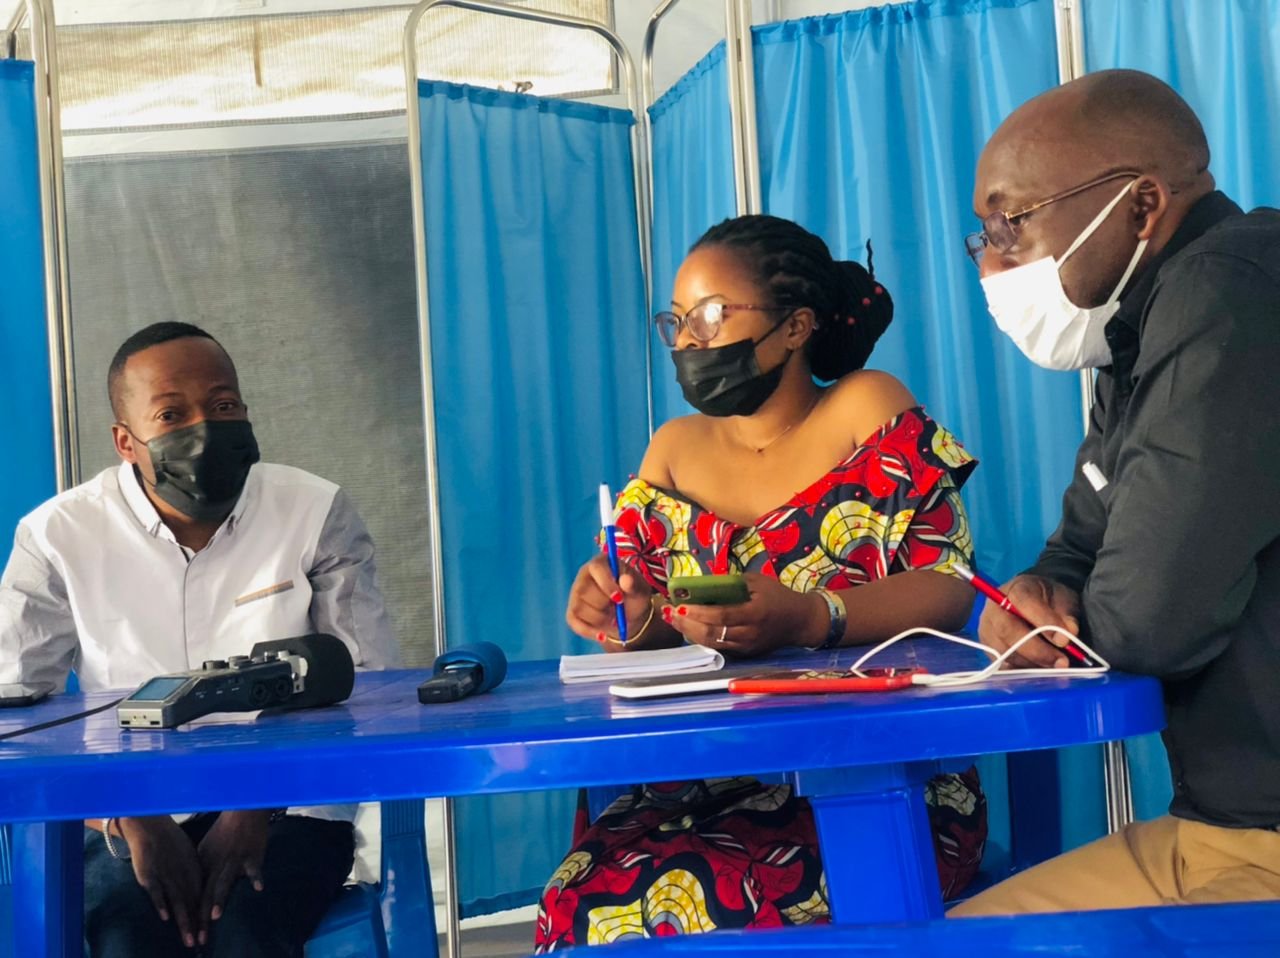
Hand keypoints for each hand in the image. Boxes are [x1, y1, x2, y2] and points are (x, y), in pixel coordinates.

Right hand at [117, 815, 204, 948]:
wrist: (152, 826)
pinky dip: (161, 903)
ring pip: (178, 902)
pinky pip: (157, 891)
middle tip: (201, 944)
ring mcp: (168, 877)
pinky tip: (166, 918)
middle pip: (192, 905)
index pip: (202, 899)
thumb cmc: (171, 843)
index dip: (205, 917)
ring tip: (189, 939)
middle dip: (197, 925)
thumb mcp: (189, 858)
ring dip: (184, 921)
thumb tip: (204, 890)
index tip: (207, 936)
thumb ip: (194, 875)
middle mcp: (183, 877)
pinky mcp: (150, 876)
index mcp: (194, 873)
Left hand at [196, 809, 270, 943]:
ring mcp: (234, 862)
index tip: (189, 935)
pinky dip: (255, 878)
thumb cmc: (225, 831)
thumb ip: (203, 870)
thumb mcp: (207, 849)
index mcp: (204, 865)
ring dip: (220, 899)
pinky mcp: (252, 856)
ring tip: (215, 916)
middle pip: (207, 895)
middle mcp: (216, 866)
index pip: (196, 895)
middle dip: (202, 918)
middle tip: (200, 939)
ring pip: (224, 883)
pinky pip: (254, 868)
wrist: (242, 811)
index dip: (192, 915)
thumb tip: (195, 890)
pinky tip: (258, 889)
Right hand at [565, 555, 656, 649]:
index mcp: (601, 563)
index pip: (596, 568)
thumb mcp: (640, 590)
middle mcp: (584, 576)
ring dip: (599, 619)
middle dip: (604, 605)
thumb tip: (626, 580)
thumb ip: (634, 585)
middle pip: (584, 590)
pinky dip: (590, 631)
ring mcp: (576, 594)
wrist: (629, 616)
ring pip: (579, 608)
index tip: (619, 598)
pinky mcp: (572, 612)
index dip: (606, 584)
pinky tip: (602, 634)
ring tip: (613, 619)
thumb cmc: (634, 597)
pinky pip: (575, 623)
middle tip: (618, 611)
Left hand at [663, 573, 827, 657]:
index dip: (699, 612)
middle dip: (687, 624)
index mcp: (755, 613)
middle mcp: (750, 633)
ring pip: (713, 644)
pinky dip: (702, 639)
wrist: (801, 621)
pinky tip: (689, 629)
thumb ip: (732, 583)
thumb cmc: (779, 596)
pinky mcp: (745, 653)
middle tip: (669, 613)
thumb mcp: (758, 582)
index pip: (722, 616)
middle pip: (713, 634)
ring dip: (690, 633)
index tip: (679, 605)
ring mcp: (747, 646)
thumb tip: (704, 583)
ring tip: (673, 620)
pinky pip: (719, 647)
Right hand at [978, 574, 1080, 669]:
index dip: (1043, 621)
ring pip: (1004, 651)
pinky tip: (1040, 672)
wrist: (1035, 605)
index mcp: (1015, 589)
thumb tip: (1069, 633)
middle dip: (1037, 650)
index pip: (1024, 602)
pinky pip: (1002, 665)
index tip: (1064, 640)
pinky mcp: (989, 650)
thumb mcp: (1064, 599)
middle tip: (1061, 662)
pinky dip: (1022, 672)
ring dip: (1032, 664)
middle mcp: (994, 609)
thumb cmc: (1049, 601)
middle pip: (1008, 630)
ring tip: (1054, 668)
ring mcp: (988, 631)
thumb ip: (1067, 613)